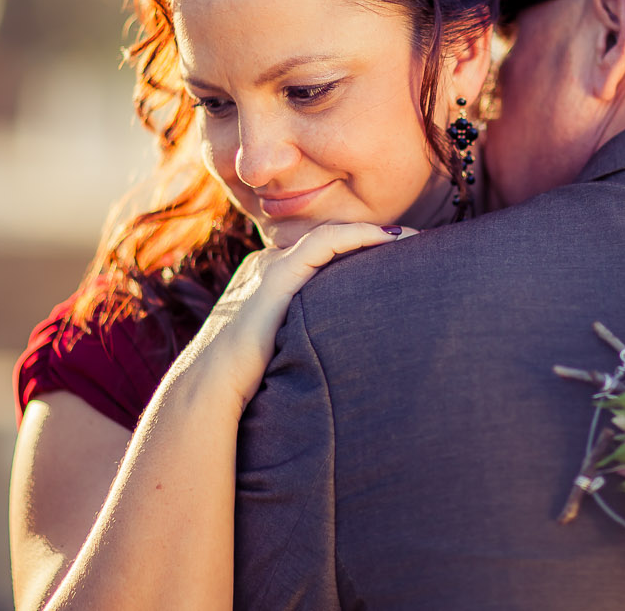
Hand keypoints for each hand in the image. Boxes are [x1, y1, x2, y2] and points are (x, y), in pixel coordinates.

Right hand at [202, 222, 417, 405]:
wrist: (209, 390)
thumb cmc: (246, 383)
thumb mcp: (282, 352)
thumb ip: (307, 339)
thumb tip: (345, 356)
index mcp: (269, 280)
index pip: (321, 252)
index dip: (360, 248)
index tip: (397, 256)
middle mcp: (267, 265)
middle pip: (327, 239)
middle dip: (371, 237)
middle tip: (415, 243)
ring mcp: (269, 266)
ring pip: (329, 235)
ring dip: (373, 233)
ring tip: (411, 237)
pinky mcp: (275, 276)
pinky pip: (324, 243)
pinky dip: (358, 236)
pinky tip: (389, 238)